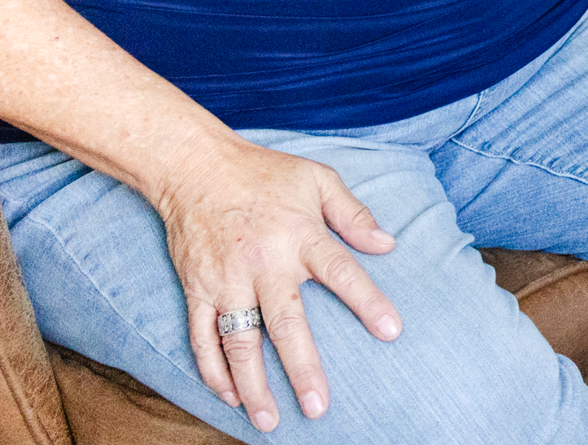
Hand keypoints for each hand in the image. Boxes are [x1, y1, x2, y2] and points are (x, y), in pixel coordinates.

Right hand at [149, 138, 403, 431]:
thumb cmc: (265, 173)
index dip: (367, 302)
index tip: (391, 331)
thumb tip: (388, 244)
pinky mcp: (197, 289)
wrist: (196, 167)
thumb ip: (354, 213)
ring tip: (268, 421)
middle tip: (318, 408)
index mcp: (301, 236)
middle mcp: (264, 264)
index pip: (342, 273)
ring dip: (253, 385)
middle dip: (303, 369)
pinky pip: (202, 337)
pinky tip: (229, 395)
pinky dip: (213, 369)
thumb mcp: (318, 178)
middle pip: (287, 324)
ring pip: (240, 342)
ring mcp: (227, 280)